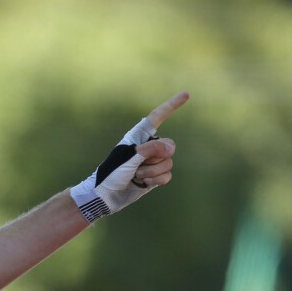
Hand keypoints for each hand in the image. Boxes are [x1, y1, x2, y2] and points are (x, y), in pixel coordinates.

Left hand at [69, 91, 187, 222]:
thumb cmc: (112, 173)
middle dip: (157, 158)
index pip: (158, 117)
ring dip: (153, 172)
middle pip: (169, 146)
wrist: (105, 196)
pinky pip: (167, 175)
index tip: (186, 94)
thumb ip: (150, 149)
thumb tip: (170, 148)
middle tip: (139, 165)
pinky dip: (156, 180)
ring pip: (168, 162)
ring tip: (136, 175)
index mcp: (139, 136)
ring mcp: (152, 162)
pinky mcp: (155, 176)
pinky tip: (143, 183)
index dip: (172, 105)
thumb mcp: (129, 158)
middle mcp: (148, 146)